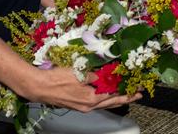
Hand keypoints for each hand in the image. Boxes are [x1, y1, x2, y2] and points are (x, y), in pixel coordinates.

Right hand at [17, 67, 142, 112]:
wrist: (39, 87)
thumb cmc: (57, 78)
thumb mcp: (80, 72)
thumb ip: (96, 74)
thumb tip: (108, 73)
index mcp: (91, 99)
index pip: (115, 95)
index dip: (128, 91)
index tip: (138, 88)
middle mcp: (89, 106)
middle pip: (112, 102)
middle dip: (127, 98)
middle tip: (139, 94)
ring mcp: (83, 107)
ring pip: (104, 104)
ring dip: (116, 99)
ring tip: (127, 96)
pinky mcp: (77, 104)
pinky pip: (96, 103)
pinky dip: (105, 99)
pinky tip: (107, 95)